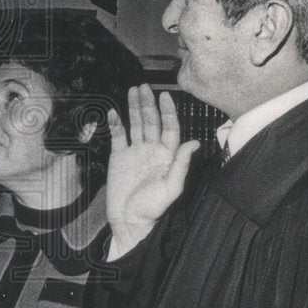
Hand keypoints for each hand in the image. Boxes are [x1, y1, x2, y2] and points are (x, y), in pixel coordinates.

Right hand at [105, 84, 199, 255]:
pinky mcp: (118, 158)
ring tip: (132, 91)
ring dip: (134, 108)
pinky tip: (113, 112)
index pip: (170, 128)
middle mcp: (152, 151)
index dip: (168, 112)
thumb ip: (181, 165)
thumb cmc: (152, 208)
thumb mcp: (171, 188)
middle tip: (144, 87)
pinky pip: (118, 136)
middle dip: (148, 104)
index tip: (165, 95)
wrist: (129, 220)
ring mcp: (135, 153)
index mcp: (167, 156)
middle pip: (151, 122)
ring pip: (135, 125)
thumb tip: (194, 143)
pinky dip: (115, 124)